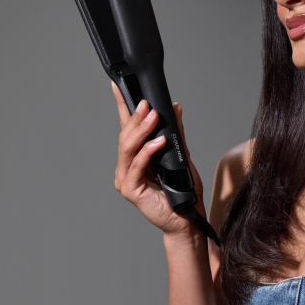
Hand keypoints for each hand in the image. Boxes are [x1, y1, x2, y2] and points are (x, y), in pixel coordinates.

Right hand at [111, 82, 204, 235]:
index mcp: (136, 156)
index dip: (121, 106)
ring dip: (140, 131)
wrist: (186, 218)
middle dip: (135, 117)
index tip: (118, 86)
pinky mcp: (131, 190)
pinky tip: (158, 142)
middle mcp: (127, 166)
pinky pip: (137, 166)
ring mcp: (126, 178)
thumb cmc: (182, 190)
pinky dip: (147, 152)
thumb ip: (175, 133)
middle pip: (126, 136)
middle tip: (147, 103)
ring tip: (152, 117)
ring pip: (128, 149)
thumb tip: (174, 107)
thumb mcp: (181, 155)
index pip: (126, 126)